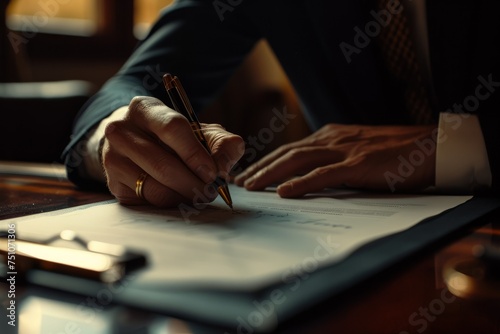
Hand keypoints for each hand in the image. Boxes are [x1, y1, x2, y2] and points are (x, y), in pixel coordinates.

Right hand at [102, 96, 243, 206]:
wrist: (133, 143)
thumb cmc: (172, 137)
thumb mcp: (198, 131)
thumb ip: (221, 142)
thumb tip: (226, 164)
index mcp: (144, 108)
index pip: (172, 128)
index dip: (196, 153)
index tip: (214, 173)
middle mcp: (121, 130)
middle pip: (163, 164)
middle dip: (194, 183)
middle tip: (212, 192)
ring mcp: (112, 158)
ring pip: (155, 187)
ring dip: (185, 196)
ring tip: (200, 195)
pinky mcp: (113, 183)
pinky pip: (148, 201)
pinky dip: (171, 203)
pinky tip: (181, 196)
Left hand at [234, 123, 437, 196]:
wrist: (429, 146)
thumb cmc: (394, 152)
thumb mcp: (357, 150)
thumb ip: (334, 158)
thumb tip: (311, 176)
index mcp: (331, 135)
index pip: (291, 149)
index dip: (267, 161)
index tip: (250, 174)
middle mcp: (332, 139)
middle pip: (287, 153)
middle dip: (261, 168)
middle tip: (241, 183)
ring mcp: (345, 150)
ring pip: (298, 160)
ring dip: (272, 174)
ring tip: (253, 187)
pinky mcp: (359, 164)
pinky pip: (324, 175)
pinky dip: (302, 183)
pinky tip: (284, 192)